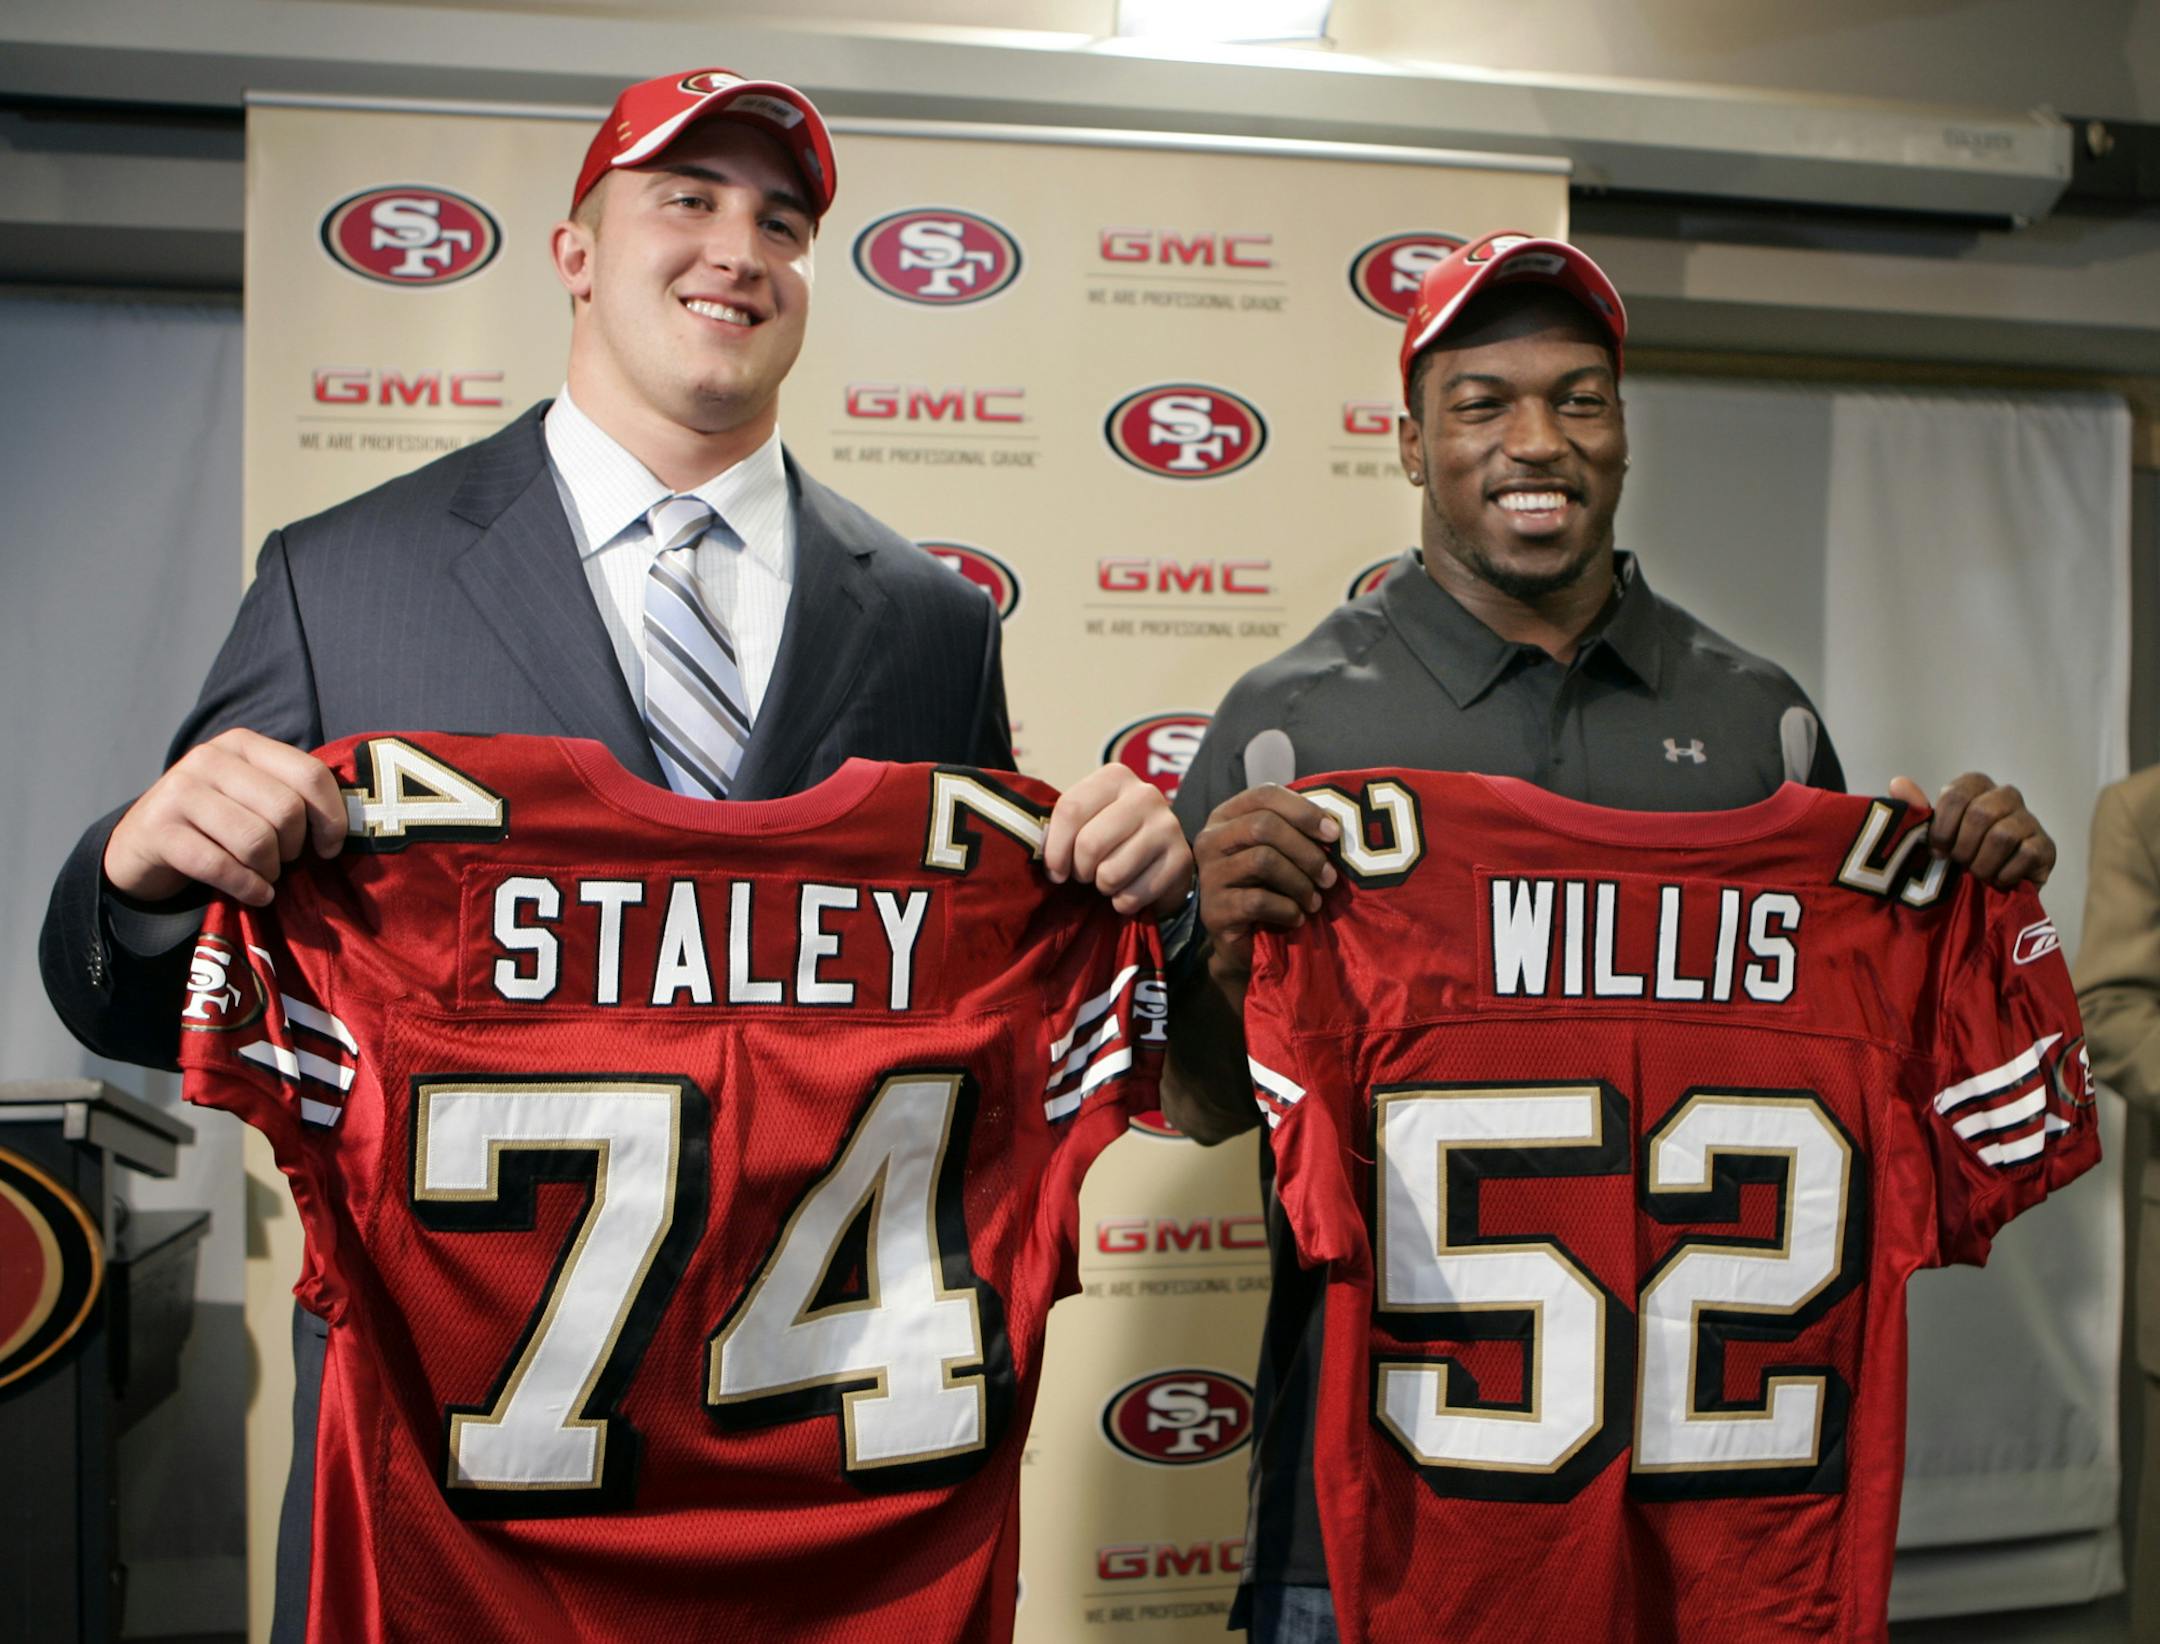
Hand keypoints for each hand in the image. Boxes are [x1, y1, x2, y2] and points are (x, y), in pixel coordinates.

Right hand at [102, 728, 346, 907]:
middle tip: (287, 862)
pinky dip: (248, 888)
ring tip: (266, 876)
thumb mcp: (254, 797)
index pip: (310, 774)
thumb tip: (350, 827)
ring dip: (270, 870)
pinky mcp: (158, 829)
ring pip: (256, 839)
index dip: (332, 817)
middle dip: (295, 847)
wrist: (142, 845)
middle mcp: (210, 758)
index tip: (329, 847)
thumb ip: (294, 797)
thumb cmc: (217, 824)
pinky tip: (255, 894)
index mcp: (244, 744)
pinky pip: (221, 866)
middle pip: (286, 810)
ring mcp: (179, 790)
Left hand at [1043, 764, 1192, 917]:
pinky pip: (1132, 896)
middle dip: (1080, 870)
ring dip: (1102, 887)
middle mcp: (1145, 794)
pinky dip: (1123, 902)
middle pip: (1089, 844)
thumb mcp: (1087, 820)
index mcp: (1114, 776)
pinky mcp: (1181, 859)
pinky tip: (1130, 889)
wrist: (1162, 858)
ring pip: (1110, 873)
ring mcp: (1168, 825)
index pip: (1070, 810)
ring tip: (1109, 878)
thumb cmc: (1112, 838)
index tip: (1055, 869)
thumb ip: (1063, 828)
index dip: (1055, 849)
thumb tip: (1039, 855)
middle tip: (1086, 874)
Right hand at [1193, 785, 1340, 982]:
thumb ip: (1297, 832)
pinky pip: (1258, 900)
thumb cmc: (1267, 889)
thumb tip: (1335, 826)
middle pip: (1263, 826)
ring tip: (1314, 902)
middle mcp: (1211, 840)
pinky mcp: (1214, 909)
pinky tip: (1296, 918)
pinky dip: (1287, 910)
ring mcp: (1209, 875)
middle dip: (1306, 852)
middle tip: (1329, 877)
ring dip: (1300, 883)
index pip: (1265, 795)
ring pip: (1262, 860)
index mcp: (1227, 817)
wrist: (1243, 942)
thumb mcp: (1280, 854)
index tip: (1333, 834)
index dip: (1303, 810)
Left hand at [1887, 772, 2054, 888]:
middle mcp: (2006, 796)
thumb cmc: (1955, 855)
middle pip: (1981, 813)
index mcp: (1975, 787)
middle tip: (1959, 864)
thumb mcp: (1931, 835)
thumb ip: (1916, 811)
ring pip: (2002, 835)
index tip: (1937, 850)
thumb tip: (1898, 783)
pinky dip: (2005, 874)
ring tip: (1977, 874)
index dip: (1943, 827)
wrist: (1985, 892)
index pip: (1957, 794)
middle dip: (1963, 847)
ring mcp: (2030, 820)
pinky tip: (1998, 880)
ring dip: (1982, 863)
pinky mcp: (2047, 846)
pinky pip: (2026, 855)